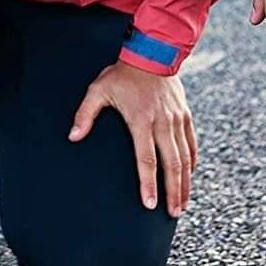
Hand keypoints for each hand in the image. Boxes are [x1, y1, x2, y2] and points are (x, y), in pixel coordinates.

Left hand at [69, 63, 197, 215]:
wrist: (153, 51)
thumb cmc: (123, 73)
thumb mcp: (99, 89)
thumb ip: (85, 114)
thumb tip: (73, 137)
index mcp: (142, 120)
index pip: (147, 159)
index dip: (149, 183)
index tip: (150, 204)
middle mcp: (163, 123)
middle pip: (172, 164)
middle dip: (173, 192)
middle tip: (173, 214)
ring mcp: (176, 119)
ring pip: (185, 157)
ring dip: (185, 182)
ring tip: (182, 204)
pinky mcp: (185, 114)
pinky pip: (192, 143)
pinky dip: (192, 161)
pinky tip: (190, 176)